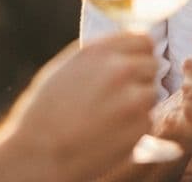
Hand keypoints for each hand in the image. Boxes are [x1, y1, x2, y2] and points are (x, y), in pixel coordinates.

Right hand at [0, 33, 157, 181]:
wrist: (39, 153)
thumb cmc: (44, 112)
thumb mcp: (65, 68)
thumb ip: (97, 58)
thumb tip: (122, 53)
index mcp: (101, 51)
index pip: (142, 40)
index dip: (139, 54)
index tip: (134, 63)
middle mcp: (120, 69)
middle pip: (152, 65)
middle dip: (140, 78)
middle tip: (122, 94)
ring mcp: (133, 97)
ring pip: (152, 92)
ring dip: (139, 103)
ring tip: (111, 116)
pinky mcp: (140, 124)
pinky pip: (147, 119)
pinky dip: (134, 126)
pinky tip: (110, 132)